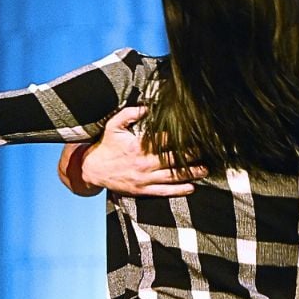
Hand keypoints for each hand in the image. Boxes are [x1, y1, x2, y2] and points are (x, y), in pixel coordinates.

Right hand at [57, 106, 207, 197]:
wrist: (92, 170)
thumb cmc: (105, 146)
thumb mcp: (113, 126)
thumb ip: (130, 114)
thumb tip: (147, 106)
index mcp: (138, 146)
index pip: (165, 141)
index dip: (181, 138)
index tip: (195, 135)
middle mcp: (143, 163)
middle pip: (173, 159)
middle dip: (191, 156)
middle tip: (206, 152)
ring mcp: (144, 179)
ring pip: (172, 176)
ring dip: (190, 174)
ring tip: (205, 170)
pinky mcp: (142, 190)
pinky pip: (164, 191)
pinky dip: (178, 190)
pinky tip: (191, 188)